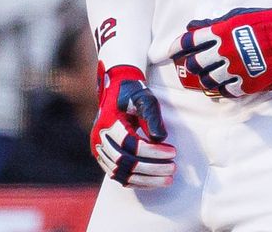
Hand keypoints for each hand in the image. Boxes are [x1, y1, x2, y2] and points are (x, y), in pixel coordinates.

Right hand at [90, 64, 175, 187]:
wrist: (116, 91)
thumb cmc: (132, 94)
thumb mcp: (145, 99)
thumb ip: (153, 117)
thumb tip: (161, 139)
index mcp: (108, 122)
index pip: (131, 144)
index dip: (153, 151)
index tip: (172, 152)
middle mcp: (99, 138)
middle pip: (125, 162)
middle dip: (151, 168)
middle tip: (172, 168)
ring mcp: (99, 150)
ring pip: (121, 173)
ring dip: (146, 179)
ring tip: (167, 179)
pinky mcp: (103, 158)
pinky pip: (118, 176)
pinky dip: (136, 181)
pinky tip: (153, 181)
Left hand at [167, 4, 271, 97]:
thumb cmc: (268, 20)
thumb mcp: (238, 15)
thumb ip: (213, 23)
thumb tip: (192, 27)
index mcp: (220, 31)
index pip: (189, 41)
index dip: (176, 47)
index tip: (171, 52)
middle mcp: (225, 50)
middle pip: (195, 64)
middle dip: (191, 65)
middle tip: (193, 65)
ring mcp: (236, 68)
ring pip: (208, 81)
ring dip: (205, 79)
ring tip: (209, 76)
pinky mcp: (248, 83)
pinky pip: (227, 92)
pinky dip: (223, 90)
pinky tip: (225, 85)